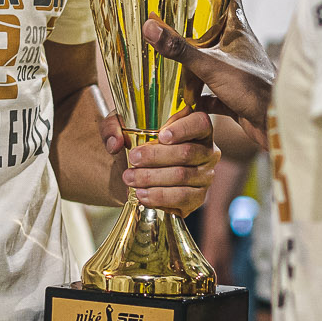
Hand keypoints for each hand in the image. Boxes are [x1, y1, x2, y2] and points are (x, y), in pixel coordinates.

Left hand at [100, 108, 218, 216]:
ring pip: (182, 176)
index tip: (161, 136)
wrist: (144, 171)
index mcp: (198, 128)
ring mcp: (205, 175)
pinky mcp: (198, 197)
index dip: (183, 129)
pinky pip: (182, 197)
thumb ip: (114, 127)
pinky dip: (160, 197)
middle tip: (133, 159)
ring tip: (130, 179)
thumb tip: (115, 143)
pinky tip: (142, 194)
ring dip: (153, 178)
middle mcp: (207, 151)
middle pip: (187, 152)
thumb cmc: (141, 143)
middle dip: (156, 156)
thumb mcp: (124, 127)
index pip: (200, 123)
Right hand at [143, 3, 276, 147]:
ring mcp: (238, 72)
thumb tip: (150, 27)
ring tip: (173, 66)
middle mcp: (240, 49)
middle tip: (171, 30)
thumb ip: (180, 48)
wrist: (274, 122)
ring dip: (195, 67)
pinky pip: (213, 93)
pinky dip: (199, 97)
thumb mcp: (210, 65)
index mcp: (238, 32)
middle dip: (195, 34)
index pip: (229, 2)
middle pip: (216, 34)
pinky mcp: (236, 95)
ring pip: (213, 64)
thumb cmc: (252, 87)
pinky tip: (185, 102)